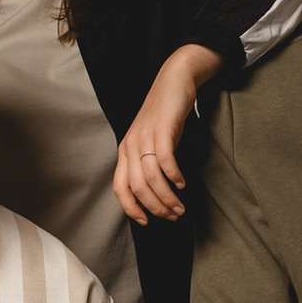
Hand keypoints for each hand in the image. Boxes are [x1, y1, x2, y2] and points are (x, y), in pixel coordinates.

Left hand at [111, 80, 195, 224]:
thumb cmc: (164, 115)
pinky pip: (166, 160)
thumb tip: (156, 192)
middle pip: (137, 187)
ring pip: (151, 178)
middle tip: (172, 216)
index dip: (131, 208)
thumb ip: (147, 163)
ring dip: (166, 197)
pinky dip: (174, 176)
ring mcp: (145, 137)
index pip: (120, 187)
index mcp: (125, 151)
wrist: (173, 81)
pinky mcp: (162, 130)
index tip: (145, 221)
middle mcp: (131, 145)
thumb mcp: (150, 141)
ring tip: (180, 207)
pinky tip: (182, 183)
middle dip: (154, 207)